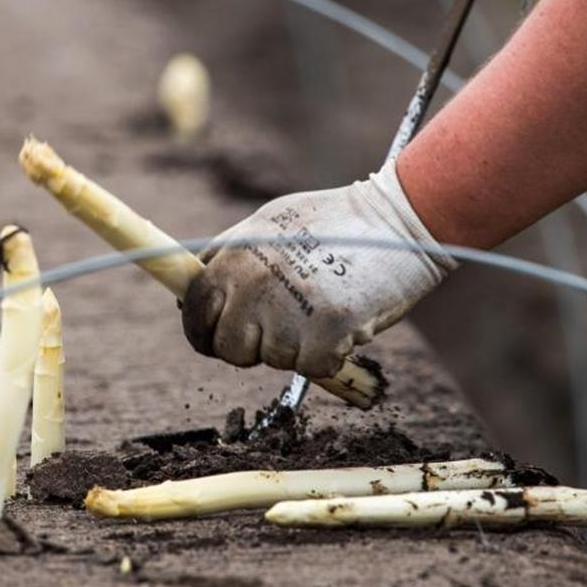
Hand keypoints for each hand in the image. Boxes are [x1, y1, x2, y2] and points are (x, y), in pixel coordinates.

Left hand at [180, 162, 456, 377]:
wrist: (399, 219)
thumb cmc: (332, 222)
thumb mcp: (266, 224)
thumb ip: (226, 256)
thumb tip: (188, 294)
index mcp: (234, 257)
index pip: (195, 311)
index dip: (203, 331)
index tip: (216, 338)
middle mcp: (253, 285)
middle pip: (227, 348)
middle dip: (249, 348)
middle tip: (280, 328)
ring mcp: (287, 309)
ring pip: (273, 360)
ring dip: (296, 347)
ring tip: (319, 309)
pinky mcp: (326, 331)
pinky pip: (312, 367)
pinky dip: (328, 355)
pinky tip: (342, 322)